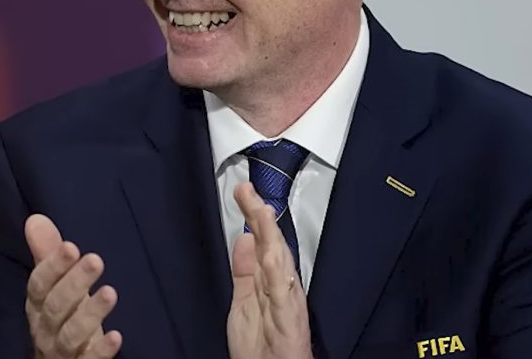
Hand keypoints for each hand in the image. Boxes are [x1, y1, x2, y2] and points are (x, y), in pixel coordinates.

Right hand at [24, 214, 122, 357]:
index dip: (53, 266)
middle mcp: (44, 329)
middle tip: (96, 260)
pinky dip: (101, 350)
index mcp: (37, 305)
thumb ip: (48, 255)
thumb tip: (35, 219)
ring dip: (90, 313)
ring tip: (110, 292)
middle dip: (74, 283)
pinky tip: (117, 336)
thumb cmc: (62, 318)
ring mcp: (60, 352)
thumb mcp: (56, 287)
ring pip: (70, 334)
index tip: (71, 247)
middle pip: (55, 307)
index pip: (39, 284)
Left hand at [227, 183, 312, 358]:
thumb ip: (244, 271)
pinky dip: (278, 269)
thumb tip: (242, 239)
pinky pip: (283, 291)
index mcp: (269, 282)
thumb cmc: (260, 347)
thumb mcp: (244, 301)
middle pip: (271, 245)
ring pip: (279, 261)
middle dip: (259, 216)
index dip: (253, 216)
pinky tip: (271, 251)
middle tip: (246, 189)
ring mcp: (286, 302)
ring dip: (269, 234)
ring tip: (259, 209)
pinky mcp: (289, 319)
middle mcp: (281, 288)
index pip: (263, 242)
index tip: (243, 192)